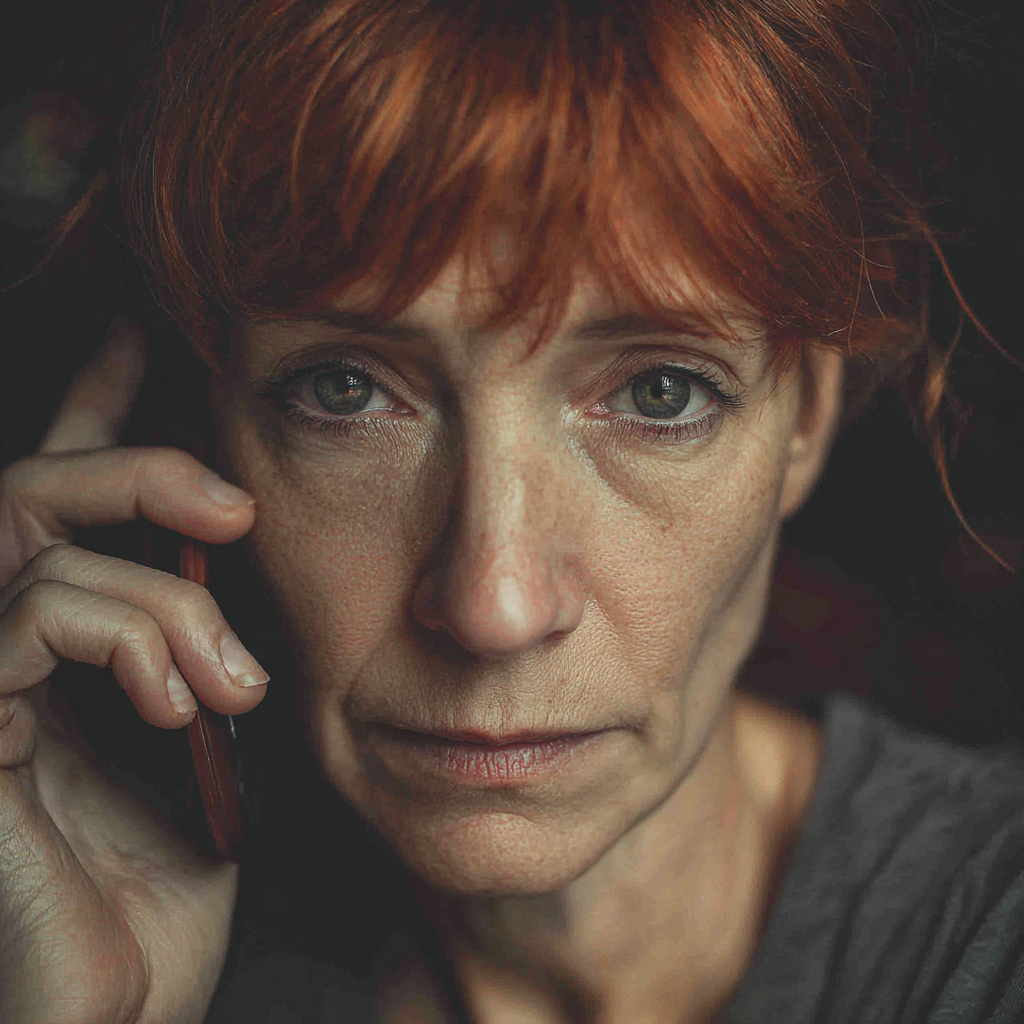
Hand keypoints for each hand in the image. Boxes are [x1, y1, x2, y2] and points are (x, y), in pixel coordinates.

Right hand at [0, 320, 265, 1023]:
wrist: (118, 1003)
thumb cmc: (167, 880)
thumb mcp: (212, 736)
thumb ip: (208, 640)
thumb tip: (236, 551)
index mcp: (70, 636)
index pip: (69, 492)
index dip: (103, 405)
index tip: (149, 328)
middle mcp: (3, 641)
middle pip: (35, 483)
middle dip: (135, 464)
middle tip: (230, 497)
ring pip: (33, 533)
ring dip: (162, 591)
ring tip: (228, 674)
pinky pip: (33, 616)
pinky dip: (128, 639)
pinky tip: (179, 706)